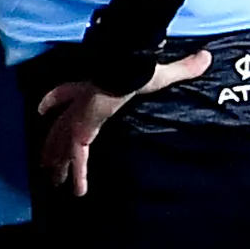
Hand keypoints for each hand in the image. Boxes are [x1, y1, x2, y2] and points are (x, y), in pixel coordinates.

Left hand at [31, 49, 210, 198]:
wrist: (125, 68)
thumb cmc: (138, 68)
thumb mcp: (161, 73)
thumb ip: (183, 68)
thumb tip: (207, 57)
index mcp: (94, 89)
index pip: (68, 93)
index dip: (55, 99)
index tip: (43, 108)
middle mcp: (81, 104)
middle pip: (60, 126)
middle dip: (52, 142)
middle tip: (46, 160)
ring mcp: (79, 117)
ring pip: (61, 143)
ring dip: (58, 162)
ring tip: (53, 181)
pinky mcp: (83, 129)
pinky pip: (77, 155)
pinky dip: (78, 173)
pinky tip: (78, 191)